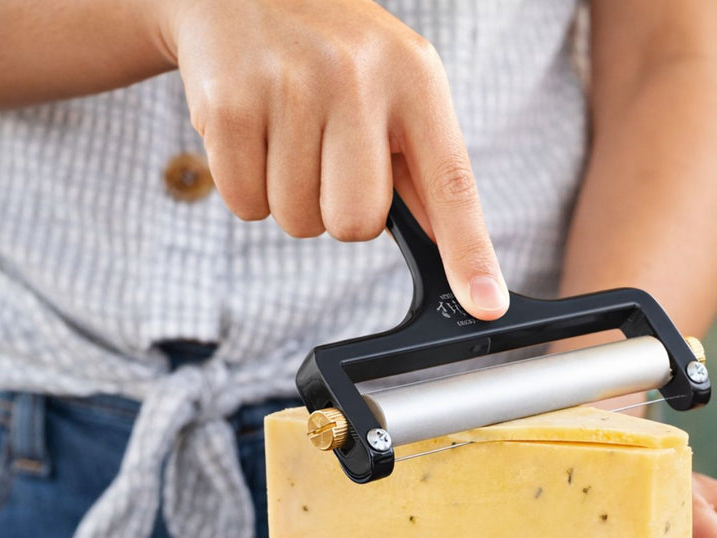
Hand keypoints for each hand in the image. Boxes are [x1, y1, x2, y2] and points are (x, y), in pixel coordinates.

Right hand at [159, 0, 508, 318]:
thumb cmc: (335, 53)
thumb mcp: (398, 87)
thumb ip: (425, 169)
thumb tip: (452, 251)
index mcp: (415, 79)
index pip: (451, 184)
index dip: (470, 253)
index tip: (487, 304)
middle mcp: (357, 77)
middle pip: (355, 223)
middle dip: (337, 212)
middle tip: (326, 159)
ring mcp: (289, 87)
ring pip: (297, 221)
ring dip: (289, 198)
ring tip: (287, 134)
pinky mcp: (230, 103)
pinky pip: (245, 205)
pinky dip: (246, 188)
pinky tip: (254, 134)